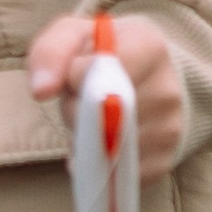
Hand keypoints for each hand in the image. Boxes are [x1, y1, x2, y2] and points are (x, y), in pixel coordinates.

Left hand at [26, 13, 187, 178]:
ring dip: (85, 142)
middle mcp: (167, 89)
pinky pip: (115, 174)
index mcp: (148, 46)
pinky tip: (102, 145)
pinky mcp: (163, 161)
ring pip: (105, 150)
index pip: (98, 73)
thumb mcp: (71, 36)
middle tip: (81, 100)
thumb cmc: (101, 53)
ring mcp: (169, 128)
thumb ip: (50, 53)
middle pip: (99, 117)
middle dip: (75, 113)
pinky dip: (99, 166)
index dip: (74, 79)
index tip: (76, 74)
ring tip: (93, 121)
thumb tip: (41, 91)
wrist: (144, 72)